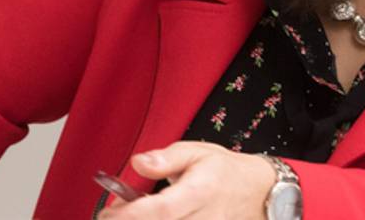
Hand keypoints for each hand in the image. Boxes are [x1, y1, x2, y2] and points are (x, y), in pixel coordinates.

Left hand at [98, 141, 276, 219]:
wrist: (256, 192)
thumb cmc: (225, 172)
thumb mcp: (197, 152)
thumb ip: (165, 159)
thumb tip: (137, 163)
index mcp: (199, 191)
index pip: (160, 210)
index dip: (130, 215)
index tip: (108, 212)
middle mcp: (203, 218)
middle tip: (114, 212)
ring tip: (132, 213)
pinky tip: (150, 216)